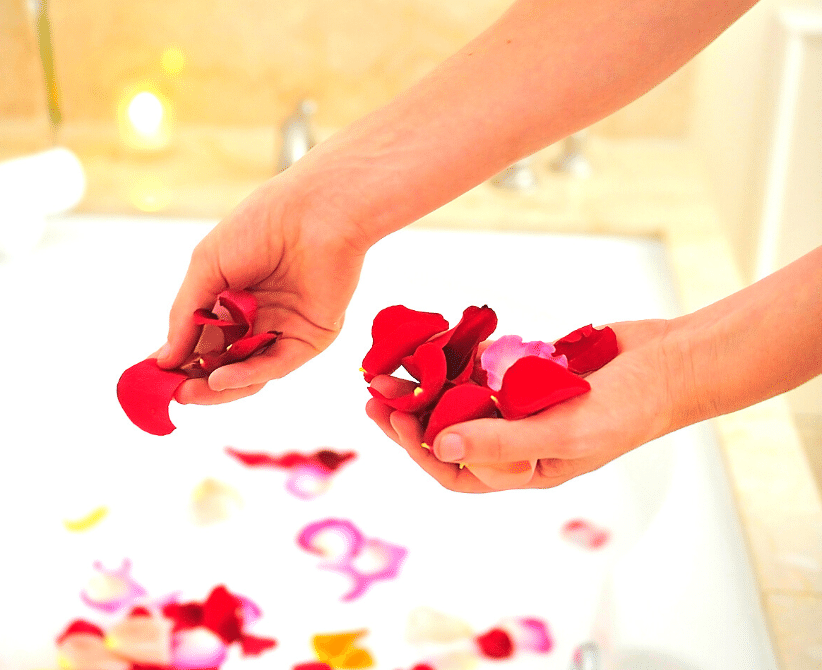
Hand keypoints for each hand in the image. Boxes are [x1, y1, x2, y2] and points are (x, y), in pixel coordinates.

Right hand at [156, 172, 367, 404]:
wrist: (315, 212)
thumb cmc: (259, 226)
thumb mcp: (207, 267)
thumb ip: (185, 315)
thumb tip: (164, 360)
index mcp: (231, 297)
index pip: (201, 338)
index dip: (179, 358)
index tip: (154, 377)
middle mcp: (257, 317)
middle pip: (224, 361)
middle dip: (196, 379)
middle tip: (173, 393)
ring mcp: (283, 329)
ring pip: (249, 371)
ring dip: (218, 387)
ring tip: (189, 393)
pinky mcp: (310, 338)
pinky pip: (276, 364)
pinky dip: (247, 375)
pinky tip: (219, 379)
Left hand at [365, 319, 677, 490]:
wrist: (670, 362)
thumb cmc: (628, 410)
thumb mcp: (563, 432)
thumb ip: (501, 442)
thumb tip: (437, 448)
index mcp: (523, 470)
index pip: (455, 470)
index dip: (417, 448)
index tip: (392, 416)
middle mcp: (515, 440)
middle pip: (448, 432)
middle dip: (409, 413)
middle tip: (375, 386)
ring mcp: (520, 403)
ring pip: (459, 397)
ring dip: (427, 381)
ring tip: (393, 361)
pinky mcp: (526, 371)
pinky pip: (482, 367)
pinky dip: (458, 355)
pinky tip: (434, 339)